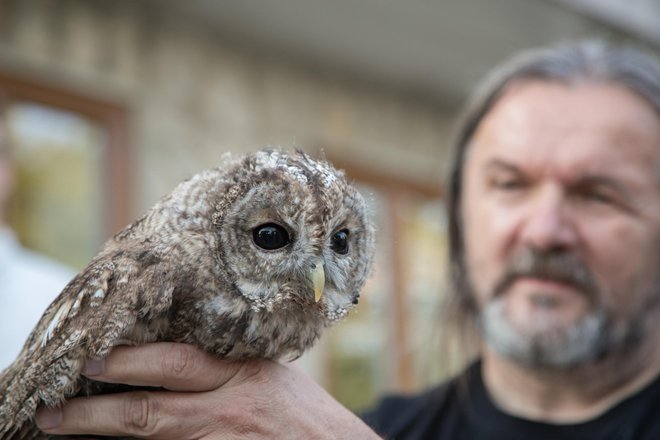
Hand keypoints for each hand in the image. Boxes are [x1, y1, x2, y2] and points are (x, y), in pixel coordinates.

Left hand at [35, 342, 378, 438]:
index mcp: (242, 375)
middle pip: (149, 413)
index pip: (175, 363)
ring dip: (108, 438)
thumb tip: (177, 360)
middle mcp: (228, 411)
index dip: (129, 361)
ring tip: (68, 432)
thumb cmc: (305, 414)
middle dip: (95, 414)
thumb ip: (227, 367)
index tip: (93, 359)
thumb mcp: (270, 374)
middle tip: (55, 413)